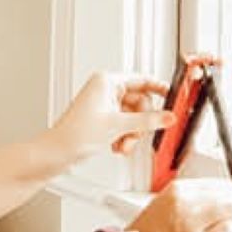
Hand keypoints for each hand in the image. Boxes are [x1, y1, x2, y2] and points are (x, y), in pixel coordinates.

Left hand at [48, 71, 170, 167]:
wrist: (58, 152)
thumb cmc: (76, 133)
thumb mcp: (118, 125)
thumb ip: (148, 121)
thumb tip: (168, 116)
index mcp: (107, 81)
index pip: (141, 80)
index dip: (159, 89)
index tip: (173, 96)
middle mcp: (105, 90)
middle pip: (140, 103)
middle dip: (140, 123)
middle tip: (135, 135)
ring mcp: (104, 105)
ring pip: (133, 117)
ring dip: (132, 133)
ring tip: (123, 144)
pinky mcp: (103, 118)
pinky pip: (124, 125)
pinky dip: (124, 136)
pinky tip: (117, 146)